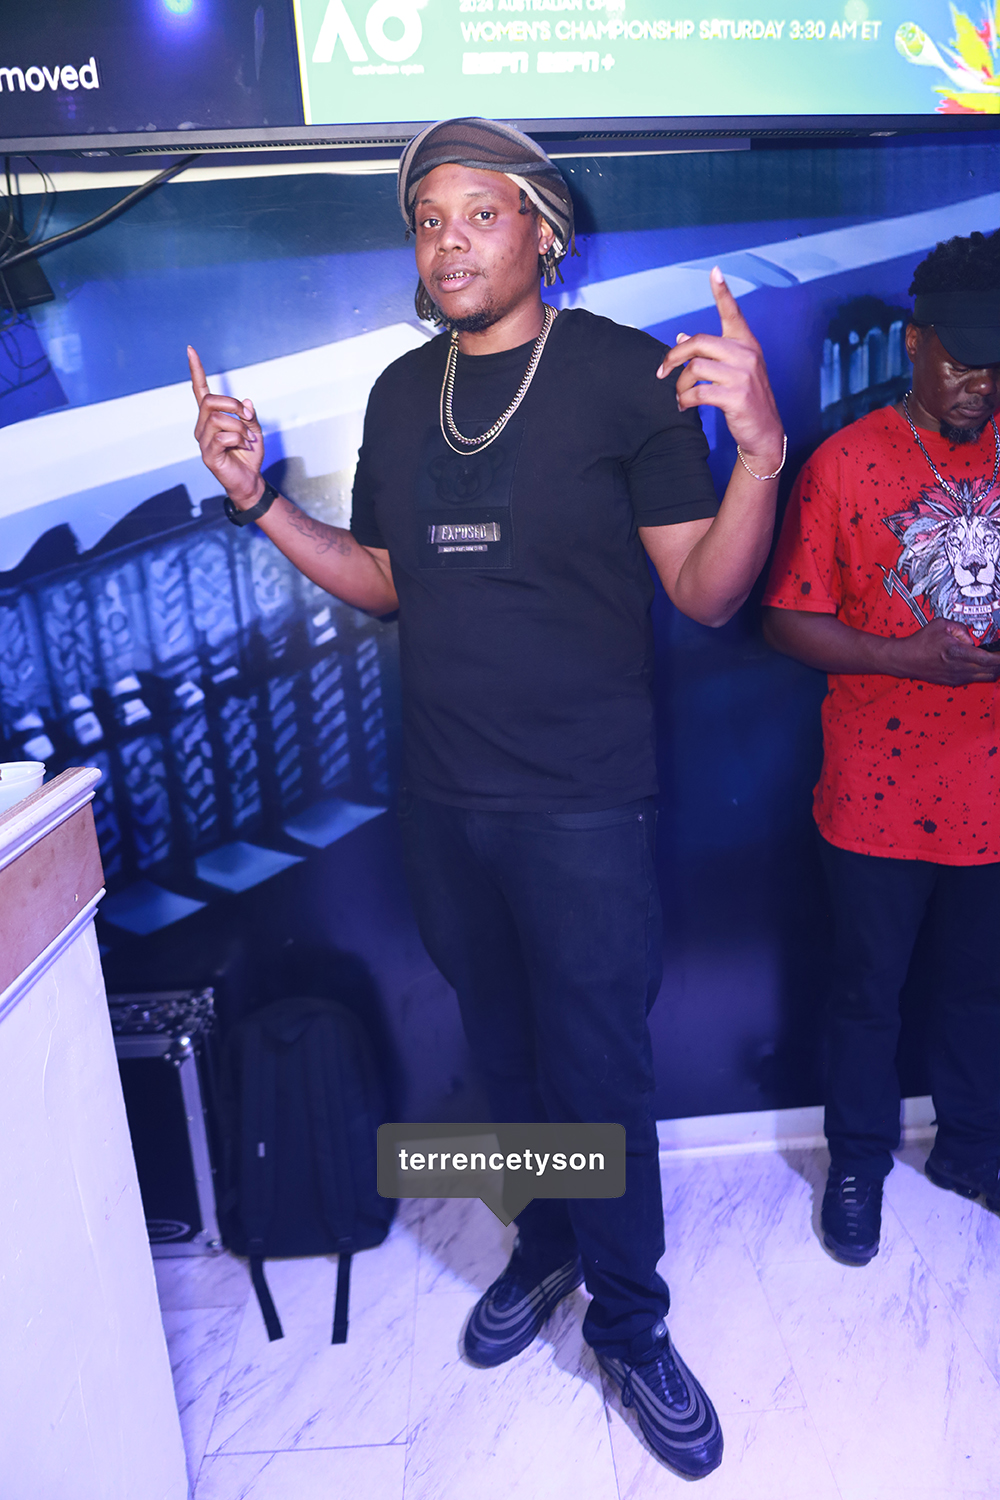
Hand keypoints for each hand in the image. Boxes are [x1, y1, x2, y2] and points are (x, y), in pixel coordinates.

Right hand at [188, 344, 263, 507]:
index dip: (196, 370)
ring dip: (239, 426)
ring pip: (218, 419)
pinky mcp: (208, 455)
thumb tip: (247, 403)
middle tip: (248, 418)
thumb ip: (249, 415)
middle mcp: (202, 426)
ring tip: (247, 439)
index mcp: (211, 417)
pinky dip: (238, 439)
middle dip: (233, 405)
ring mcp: (203, 441)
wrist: (250, 480)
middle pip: (210, 401)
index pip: (199, 390)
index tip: (191, 350)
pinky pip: (222, 437)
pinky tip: (242, 446)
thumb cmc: (249, 454)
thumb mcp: (255, 430)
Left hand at [657, 267, 783, 471]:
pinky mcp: (736, 396)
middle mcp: (746, 354)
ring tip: (678, 396)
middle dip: (674, 356)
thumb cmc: (745, 399)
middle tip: (662, 371)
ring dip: (680, 384)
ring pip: (695, 368)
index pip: (733, 313)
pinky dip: (685, 399)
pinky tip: (683, 405)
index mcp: (746, 343)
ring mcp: (743, 375)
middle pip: (699, 342)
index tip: (714, 271)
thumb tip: (681, 335)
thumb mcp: (732, 372)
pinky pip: (699, 392)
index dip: (723, 292)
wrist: (764, 432)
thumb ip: (709, 353)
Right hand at [885, 616, 999, 685]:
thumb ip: (962, 629)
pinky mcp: (953, 682)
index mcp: (957, 652)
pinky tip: (983, 665)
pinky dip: (983, 672)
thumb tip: (972, 640)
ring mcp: (956, 677)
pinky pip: (975, 678)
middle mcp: (958, 668)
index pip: (988, 659)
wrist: (905, 659)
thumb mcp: (941, 624)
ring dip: (994, 669)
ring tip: (995, 660)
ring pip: (986, 677)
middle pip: (991, 671)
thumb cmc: (920, 642)